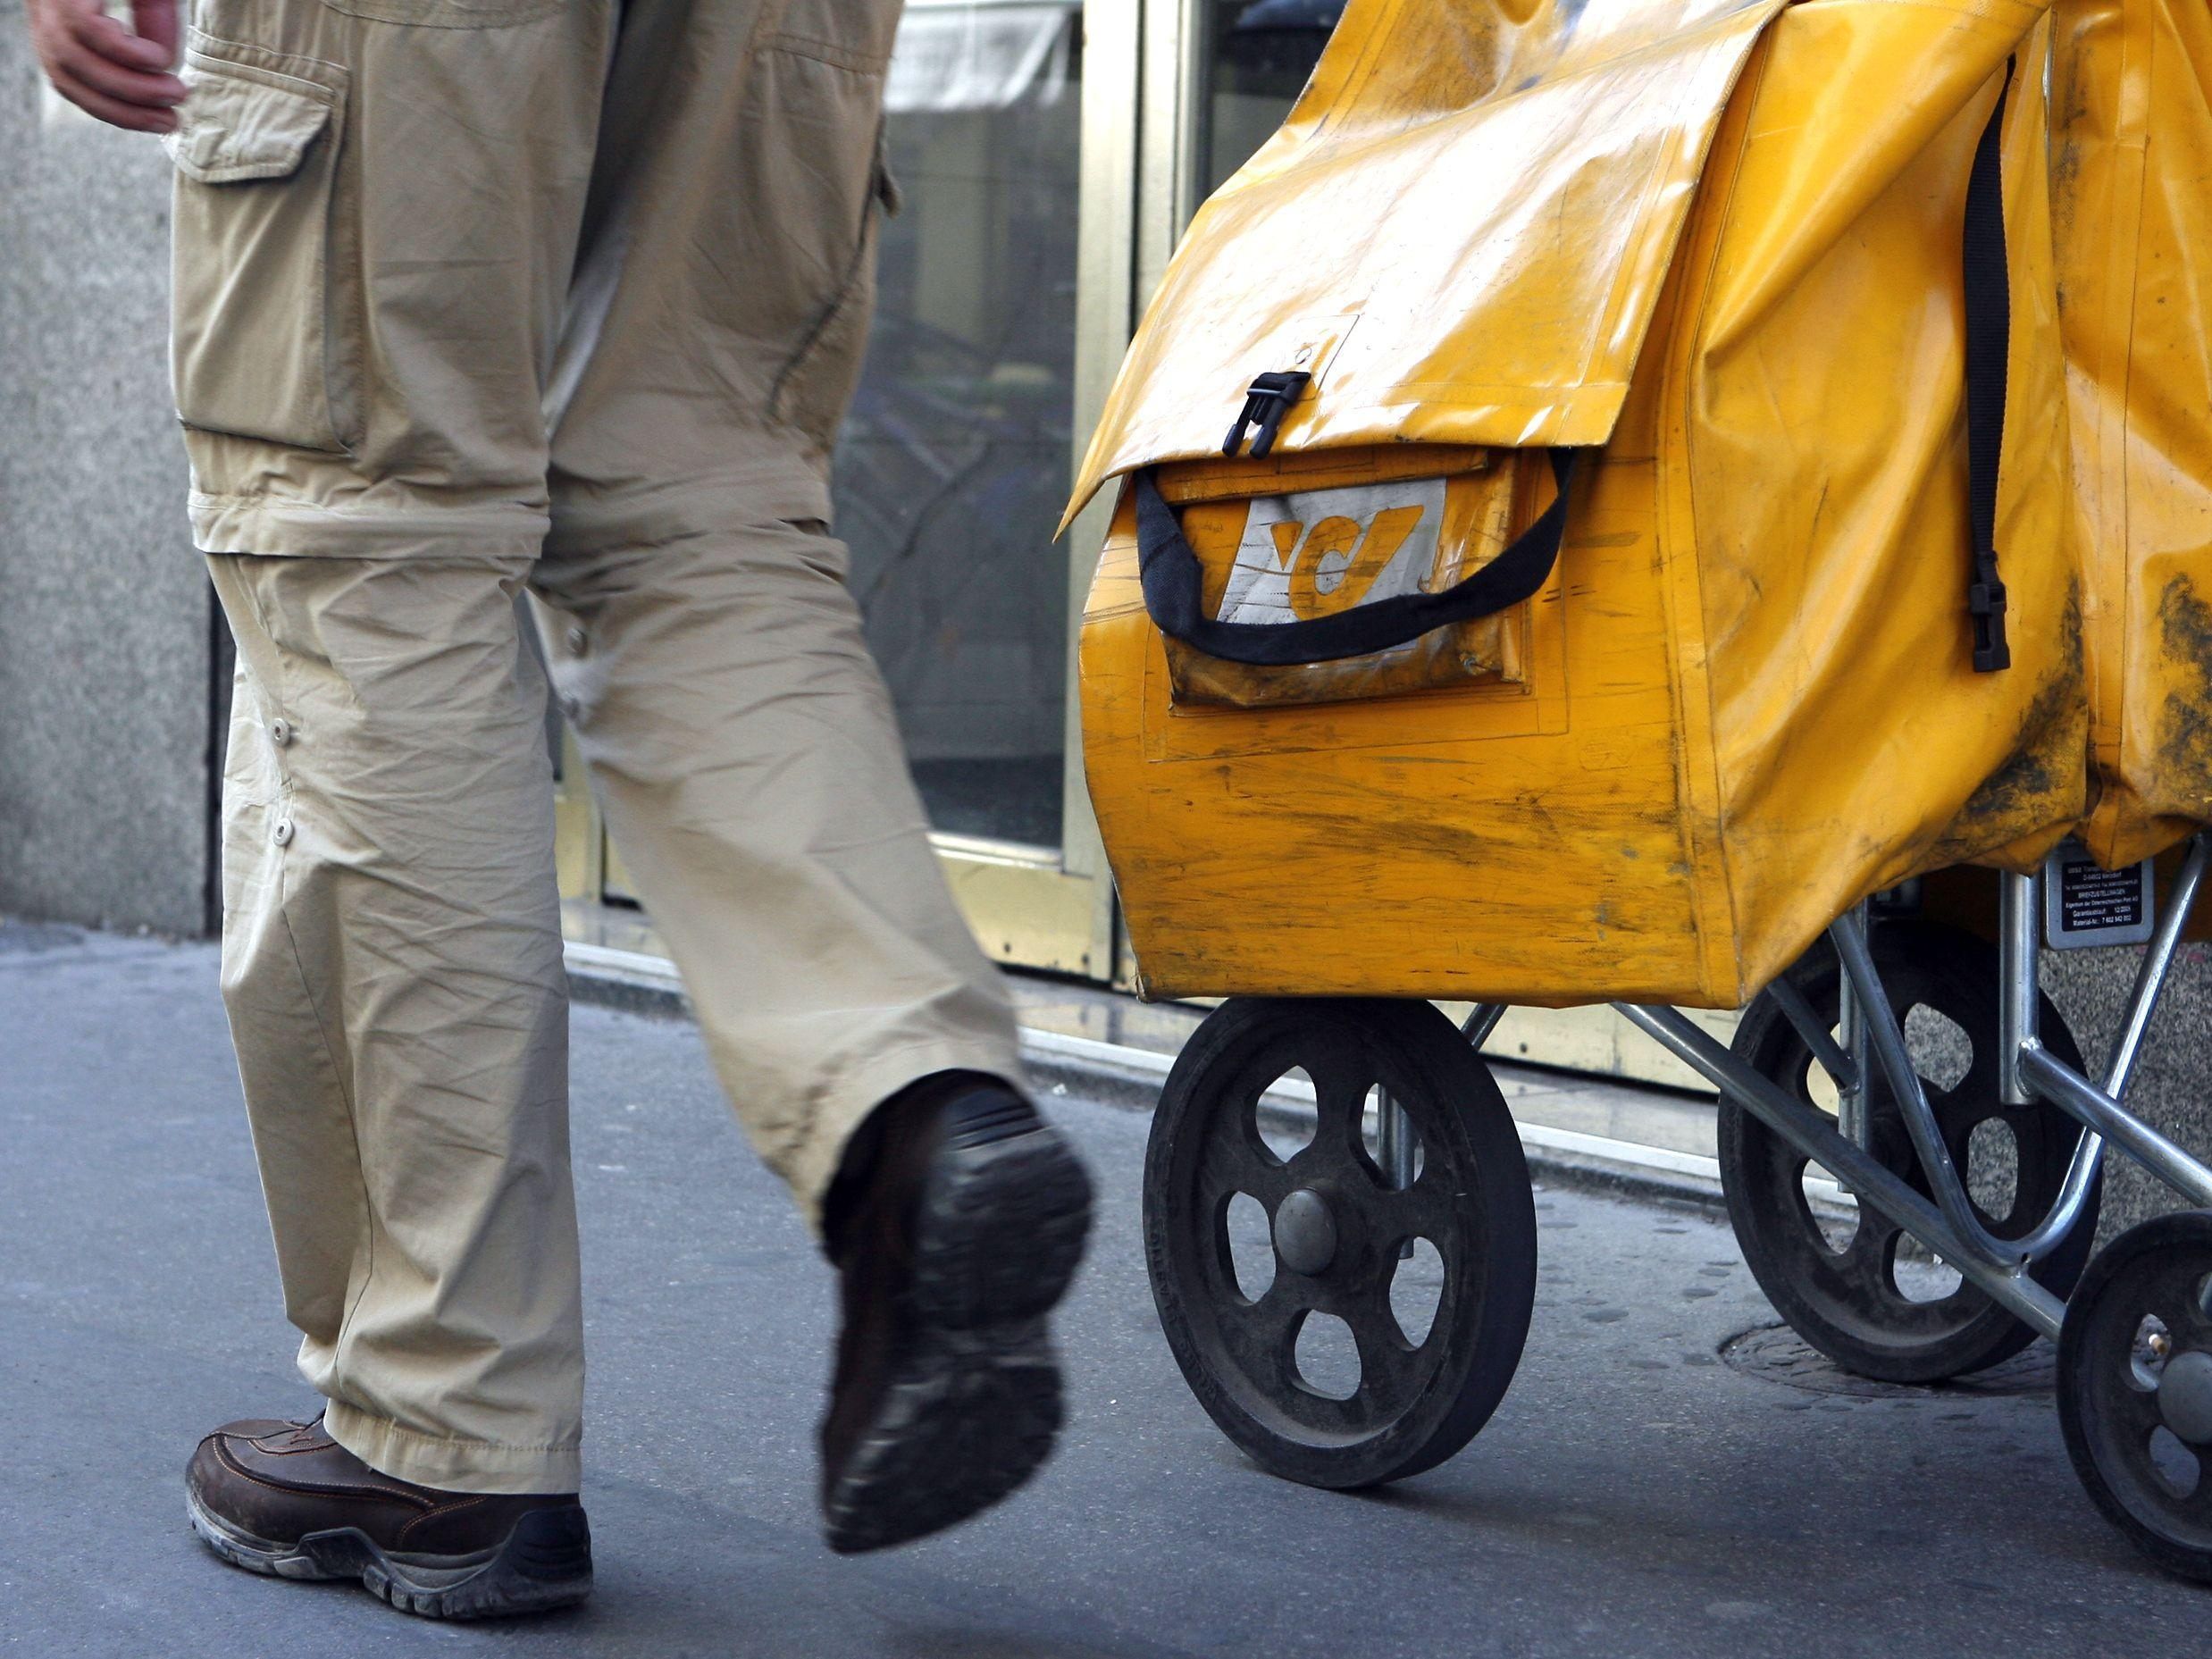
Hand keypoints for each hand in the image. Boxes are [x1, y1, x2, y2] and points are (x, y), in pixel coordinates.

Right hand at [27, 0, 184, 134]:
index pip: (82, 24)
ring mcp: (40, 27)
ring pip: (66, 80)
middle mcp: (42, 5)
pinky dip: (106, 106)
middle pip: (72, 59)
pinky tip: (142, 115)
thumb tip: (166, 61)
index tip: (162, 60)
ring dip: (120, 111)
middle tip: (177, 95)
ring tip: (166, 119)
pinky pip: (69, 85)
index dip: (124, 51)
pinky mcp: (48, 45)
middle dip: (130, 89)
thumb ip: (154, 9)